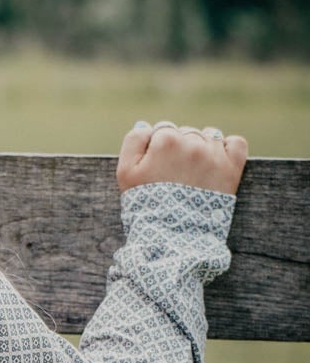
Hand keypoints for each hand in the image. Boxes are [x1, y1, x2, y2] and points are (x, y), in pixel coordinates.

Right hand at [116, 120, 247, 195]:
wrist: (173, 236)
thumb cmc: (145, 205)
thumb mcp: (125, 173)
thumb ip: (133, 141)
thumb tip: (147, 126)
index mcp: (166, 140)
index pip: (164, 130)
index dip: (158, 148)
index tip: (158, 167)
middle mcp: (192, 142)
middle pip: (186, 132)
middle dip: (179, 148)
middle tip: (173, 174)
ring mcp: (214, 155)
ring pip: (209, 135)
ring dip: (201, 147)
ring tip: (193, 172)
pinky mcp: (232, 168)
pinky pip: (236, 143)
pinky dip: (228, 147)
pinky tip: (217, 159)